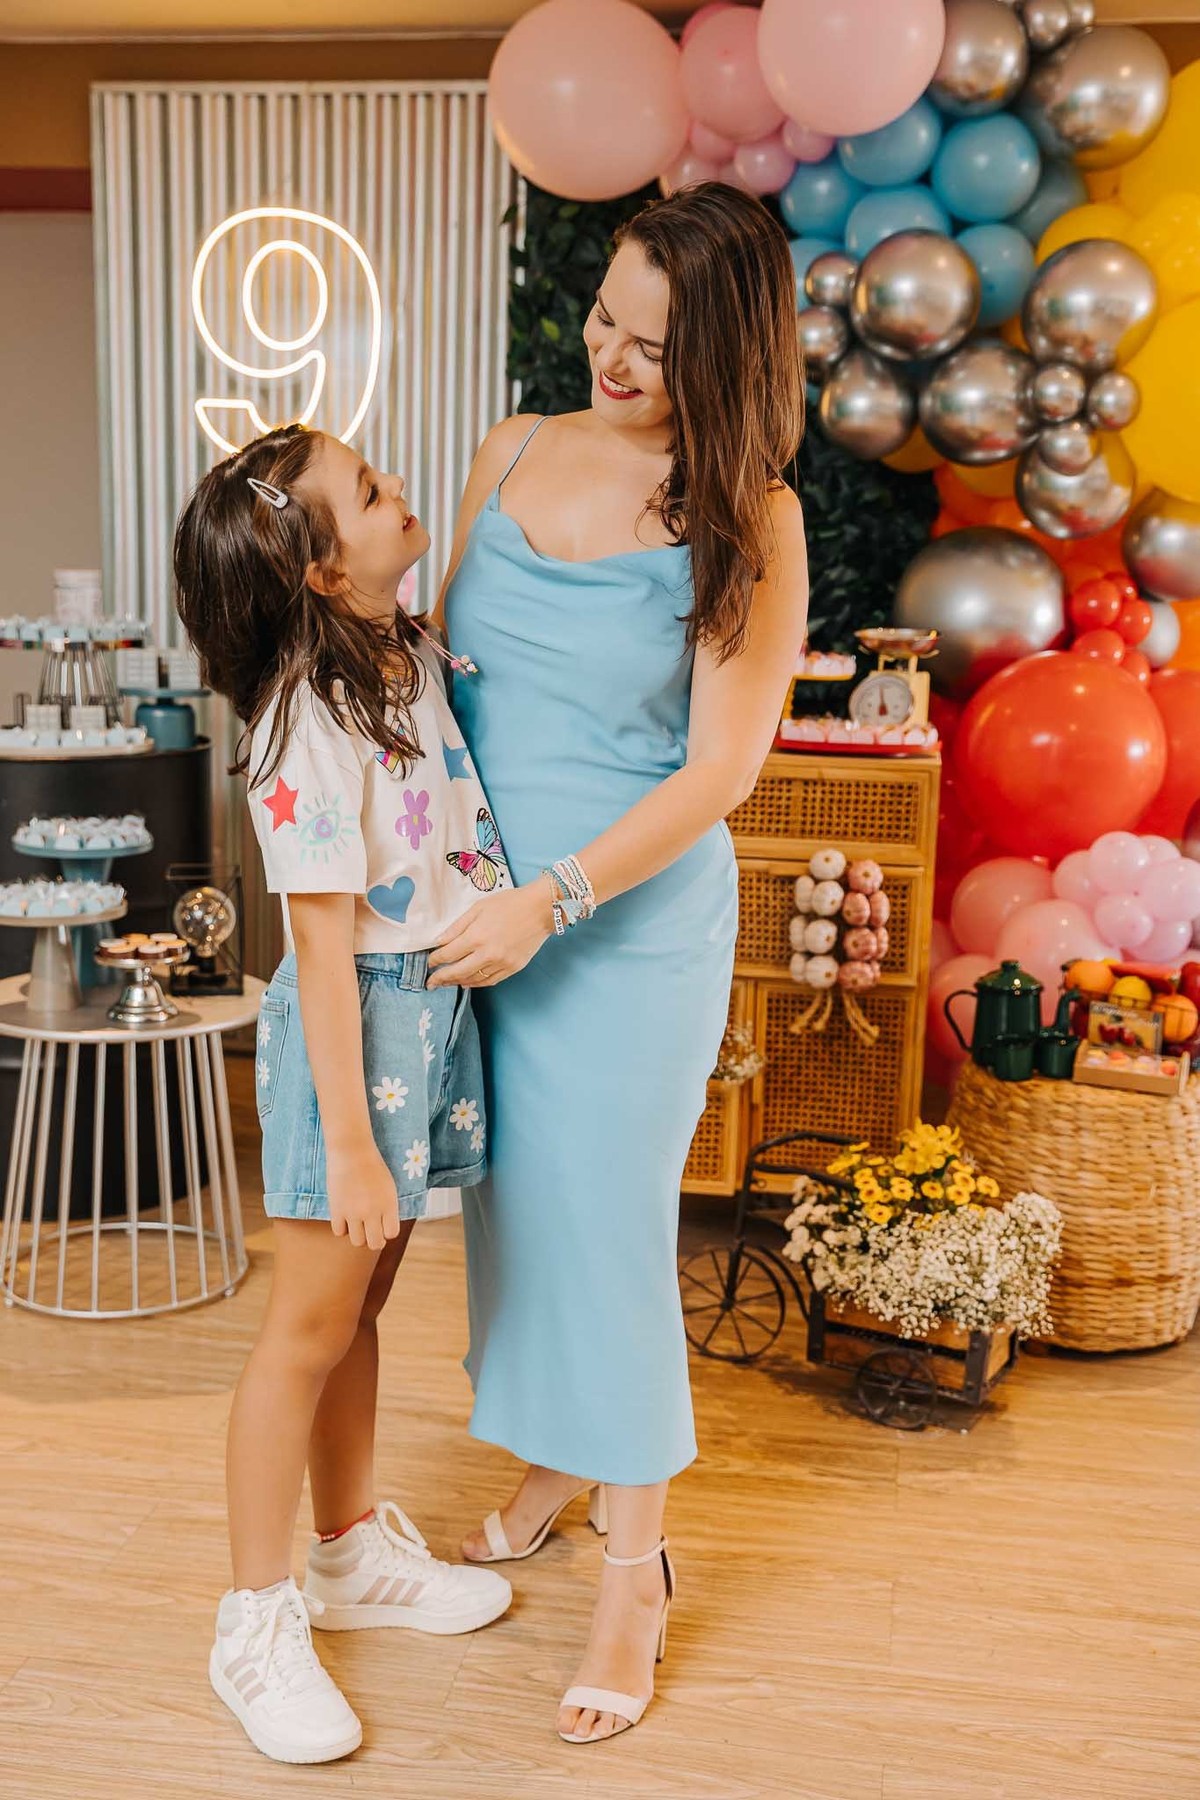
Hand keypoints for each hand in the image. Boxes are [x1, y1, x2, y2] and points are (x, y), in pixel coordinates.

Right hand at [327, 1139, 401, 1248]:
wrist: (351, 1150)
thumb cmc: (372, 1165)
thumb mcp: (388, 1186)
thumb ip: (388, 1208)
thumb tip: (385, 1228)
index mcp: (389, 1204)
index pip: (392, 1233)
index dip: (387, 1231)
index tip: (383, 1224)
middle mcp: (372, 1211)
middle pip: (375, 1243)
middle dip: (374, 1239)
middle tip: (370, 1229)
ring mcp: (353, 1212)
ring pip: (357, 1242)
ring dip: (358, 1234)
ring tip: (357, 1222)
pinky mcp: (336, 1209)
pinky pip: (339, 1232)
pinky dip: (342, 1227)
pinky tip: (344, 1216)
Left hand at [427, 883, 553, 988]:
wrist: (540, 909)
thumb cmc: (509, 903)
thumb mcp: (478, 908)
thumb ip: (457, 926)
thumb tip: (439, 942)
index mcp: (477, 936)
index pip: (448, 954)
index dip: (434, 960)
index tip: (429, 962)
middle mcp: (488, 953)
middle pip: (457, 972)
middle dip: (440, 978)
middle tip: (430, 983)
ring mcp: (502, 963)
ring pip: (473, 979)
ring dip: (457, 982)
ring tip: (447, 983)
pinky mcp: (513, 968)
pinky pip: (490, 980)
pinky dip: (476, 983)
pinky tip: (467, 982)